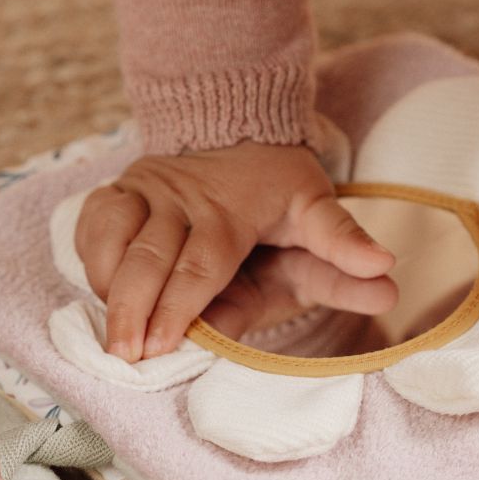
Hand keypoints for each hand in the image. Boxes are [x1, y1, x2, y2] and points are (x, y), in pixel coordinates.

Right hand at [75, 141, 395, 360]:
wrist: (236, 123)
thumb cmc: (278, 183)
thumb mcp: (317, 208)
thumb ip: (344, 244)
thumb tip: (386, 272)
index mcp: (229, 210)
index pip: (201, 265)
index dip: (179, 306)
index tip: (164, 346)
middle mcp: (180, 197)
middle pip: (149, 259)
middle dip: (133, 310)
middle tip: (124, 356)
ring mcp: (145, 190)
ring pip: (113, 238)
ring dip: (107, 287)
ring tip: (108, 336)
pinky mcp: (118, 188)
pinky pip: (94, 223)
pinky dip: (92, 257)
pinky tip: (98, 292)